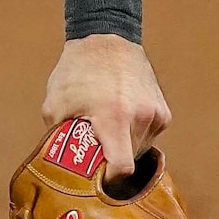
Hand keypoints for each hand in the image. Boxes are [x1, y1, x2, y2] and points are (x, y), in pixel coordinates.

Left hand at [42, 34, 171, 177]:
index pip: (121, 167)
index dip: (108, 179)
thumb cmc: (77, 71)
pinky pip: (148, 136)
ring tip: (104, 130)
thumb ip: (58, 138)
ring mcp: (155, 115)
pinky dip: (133, 135)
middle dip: (110, 161)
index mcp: (113, 118)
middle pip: (129, 160)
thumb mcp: (55, 105)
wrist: (106, 38)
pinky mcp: (163, 112)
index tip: (96, 179)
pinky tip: (118, 119)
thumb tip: (58, 165)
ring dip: (122, 147)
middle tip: (91, 153)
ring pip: (139, 150)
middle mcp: (140, 117)